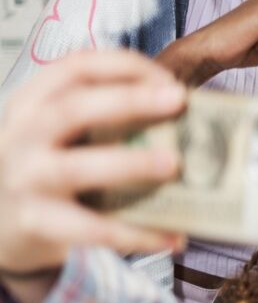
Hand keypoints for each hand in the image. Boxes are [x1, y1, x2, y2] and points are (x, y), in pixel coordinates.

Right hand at [0, 50, 185, 279]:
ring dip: (131, 163)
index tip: (168, 78)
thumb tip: (189, 116)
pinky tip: (175, 237)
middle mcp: (22, 135)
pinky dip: (138, 233)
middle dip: (129, 101)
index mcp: (32, 103)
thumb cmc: (47, 168)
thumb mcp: (59, 133)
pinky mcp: (36, 222)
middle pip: (74, 108)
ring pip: (78, 167)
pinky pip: (93, 228)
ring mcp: (26, 179)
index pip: (75, 67)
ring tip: (176, 164)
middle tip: (178, 100)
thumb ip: (105, 119)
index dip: (124, 66)